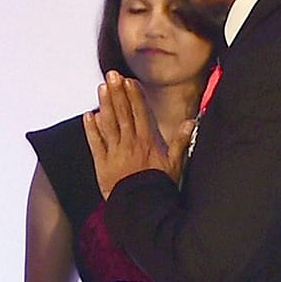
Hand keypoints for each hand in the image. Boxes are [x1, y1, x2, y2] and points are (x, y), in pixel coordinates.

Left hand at [83, 71, 192, 197]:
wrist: (142, 206)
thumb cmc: (159, 185)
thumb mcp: (175, 164)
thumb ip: (181, 141)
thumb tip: (191, 122)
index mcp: (147, 141)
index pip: (140, 113)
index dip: (133, 95)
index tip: (128, 81)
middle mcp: (130, 142)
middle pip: (123, 113)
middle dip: (118, 92)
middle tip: (112, 75)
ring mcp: (115, 152)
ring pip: (108, 124)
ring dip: (105, 104)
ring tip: (102, 88)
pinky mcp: (102, 163)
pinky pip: (96, 143)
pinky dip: (91, 129)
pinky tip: (89, 115)